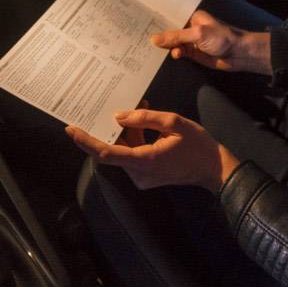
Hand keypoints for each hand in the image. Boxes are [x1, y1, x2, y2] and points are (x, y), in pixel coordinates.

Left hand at [65, 106, 240, 192]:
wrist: (215, 169)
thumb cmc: (198, 145)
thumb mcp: (174, 123)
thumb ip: (145, 118)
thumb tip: (118, 116)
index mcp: (145, 161)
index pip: (107, 153)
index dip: (87, 141)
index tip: (72, 129)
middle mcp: (139, 173)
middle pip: (112, 151)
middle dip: (107, 130)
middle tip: (99, 109)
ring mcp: (142, 178)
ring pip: (123, 152)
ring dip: (125, 132)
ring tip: (136, 108)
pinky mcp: (146, 177)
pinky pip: (132, 156)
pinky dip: (134, 139)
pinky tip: (143, 121)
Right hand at [150, 10, 270, 74]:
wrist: (239, 54)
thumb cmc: (221, 38)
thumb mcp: (197, 34)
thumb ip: (176, 37)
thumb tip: (154, 39)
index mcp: (192, 18)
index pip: (172, 18)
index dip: (159, 22)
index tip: (142, 25)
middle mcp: (190, 28)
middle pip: (171, 32)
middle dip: (160, 36)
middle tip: (141, 39)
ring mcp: (192, 42)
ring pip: (174, 44)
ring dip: (167, 47)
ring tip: (155, 51)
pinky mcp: (194, 54)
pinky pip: (180, 53)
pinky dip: (175, 55)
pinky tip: (170, 57)